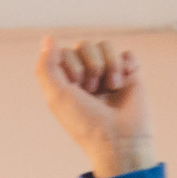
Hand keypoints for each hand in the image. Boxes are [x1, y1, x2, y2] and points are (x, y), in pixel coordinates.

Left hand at [35, 38, 155, 177]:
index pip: (65, 52)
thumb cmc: (85, 122)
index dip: (72, 66)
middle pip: (85, 45)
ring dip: (108, 66)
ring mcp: (109, 74)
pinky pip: (127, 54)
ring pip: (105, 46)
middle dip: (90, 66)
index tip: (76, 89)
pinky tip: (124, 81)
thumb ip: (46, 66)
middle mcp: (87, 76)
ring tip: (111, 87)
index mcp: (67, 81)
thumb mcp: (56, 96)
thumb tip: (49, 37)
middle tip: (94, 91)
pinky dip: (126, 65)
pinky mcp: (130, 76)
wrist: (120, 140)